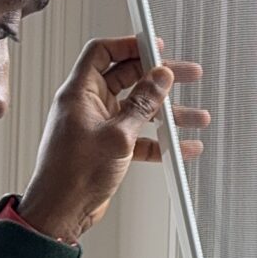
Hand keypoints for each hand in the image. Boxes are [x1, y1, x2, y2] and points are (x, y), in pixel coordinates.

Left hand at [17, 36, 209, 245]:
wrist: (61, 213)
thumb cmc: (71, 175)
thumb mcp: (116, 135)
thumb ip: (142, 104)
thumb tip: (160, 77)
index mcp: (80, 93)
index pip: (103, 52)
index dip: (129, 44)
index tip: (156, 46)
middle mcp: (88, 105)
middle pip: (128, 78)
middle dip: (160, 78)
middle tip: (187, 75)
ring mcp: (99, 126)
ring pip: (139, 109)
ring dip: (168, 112)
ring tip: (196, 116)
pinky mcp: (109, 147)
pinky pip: (140, 136)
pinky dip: (160, 141)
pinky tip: (182, 148)